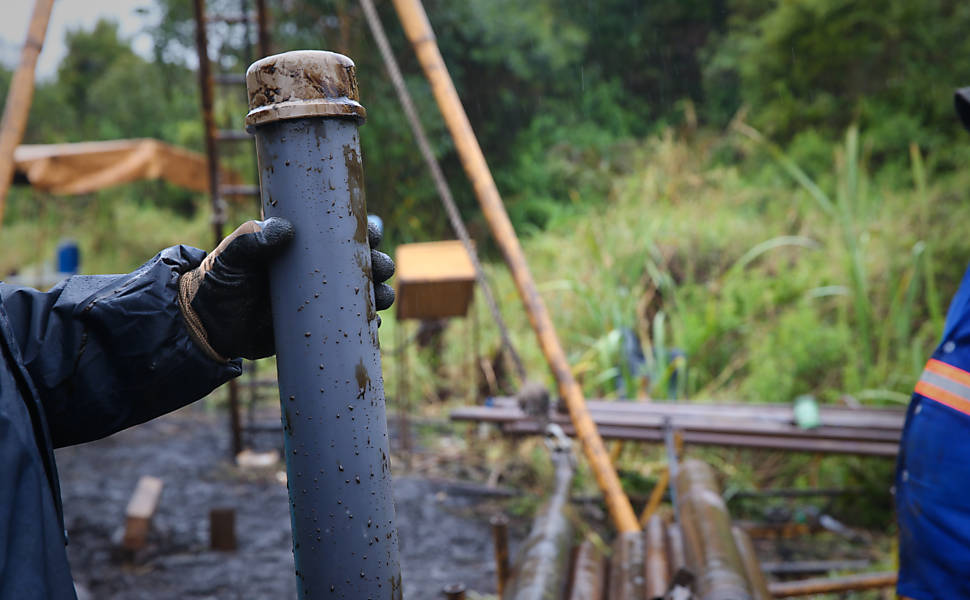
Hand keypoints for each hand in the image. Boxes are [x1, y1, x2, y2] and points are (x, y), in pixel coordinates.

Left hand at [179, 217, 394, 360]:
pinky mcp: (316, 326)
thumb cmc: (218, 281)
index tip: (373, 232)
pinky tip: (373, 325)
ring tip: (384, 298)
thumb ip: (252, 239)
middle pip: (360, 263)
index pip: (340, 232)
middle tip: (381, 268)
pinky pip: (349, 324)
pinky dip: (366, 324)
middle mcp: (316, 270)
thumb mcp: (231, 256)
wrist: (207, 326)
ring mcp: (319, 299)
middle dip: (380, 264)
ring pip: (362, 294)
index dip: (363, 230)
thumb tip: (284, 229)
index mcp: (301, 245)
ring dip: (380, 294)